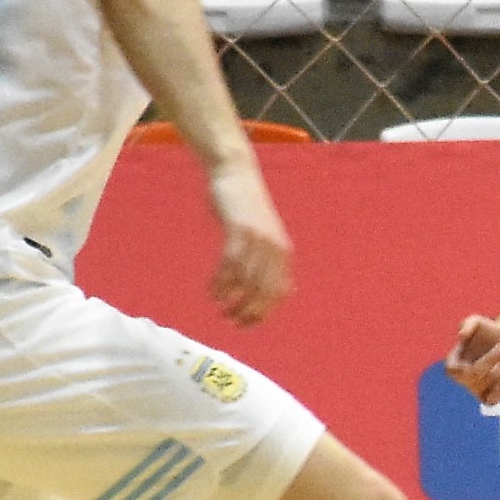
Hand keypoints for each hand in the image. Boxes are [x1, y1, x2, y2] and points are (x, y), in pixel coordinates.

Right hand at [205, 158, 292, 322]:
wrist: (235, 174)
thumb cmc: (246, 208)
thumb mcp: (267, 236)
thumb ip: (274, 263)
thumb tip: (287, 292)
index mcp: (284, 252)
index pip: (279, 292)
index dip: (263, 313)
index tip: (246, 325)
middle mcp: (275, 248)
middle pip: (264, 290)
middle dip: (247, 311)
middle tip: (230, 321)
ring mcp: (258, 239)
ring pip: (246, 280)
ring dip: (232, 299)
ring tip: (220, 308)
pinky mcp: (239, 230)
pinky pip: (230, 264)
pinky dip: (221, 282)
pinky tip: (213, 291)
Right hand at [445, 313, 499, 404]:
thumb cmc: (488, 331)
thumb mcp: (477, 321)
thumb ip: (468, 324)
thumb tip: (461, 336)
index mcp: (453, 362)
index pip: (453, 371)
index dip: (468, 361)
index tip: (480, 346)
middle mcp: (462, 378)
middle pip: (473, 376)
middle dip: (489, 360)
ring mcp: (475, 388)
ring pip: (483, 388)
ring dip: (496, 374)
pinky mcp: (489, 395)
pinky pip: (491, 401)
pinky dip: (498, 390)